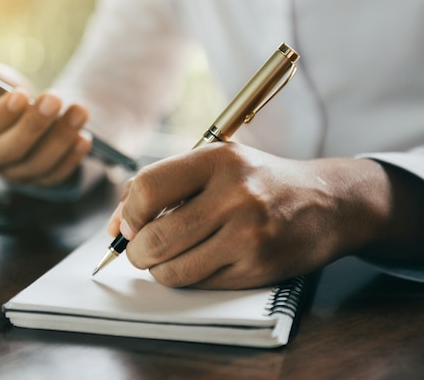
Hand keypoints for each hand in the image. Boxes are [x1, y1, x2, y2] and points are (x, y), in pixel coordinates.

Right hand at [0, 89, 91, 185]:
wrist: (26, 116)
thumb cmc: (0, 94)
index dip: (2, 114)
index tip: (22, 94)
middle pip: (11, 150)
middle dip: (34, 125)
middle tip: (54, 98)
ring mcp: (17, 173)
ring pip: (37, 164)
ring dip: (60, 138)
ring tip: (79, 111)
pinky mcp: (41, 179)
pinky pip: (56, 176)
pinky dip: (71, 158)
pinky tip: (84, 137)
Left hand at [107, 142, 401, 288]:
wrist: (326, 203)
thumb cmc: (258, 182)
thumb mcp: (215, 165)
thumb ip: (164, 186)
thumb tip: (116, 226)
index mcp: (217, 159)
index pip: (148, 188)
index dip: (127, 212)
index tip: (128, 224)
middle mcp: (235, 194)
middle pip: (156, 236)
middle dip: (136, 251)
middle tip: (140, 250)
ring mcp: (249, 234)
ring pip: (173, 268)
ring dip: (157, 269)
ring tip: (164, 258)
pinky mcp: (259, 266)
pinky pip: (199, 283)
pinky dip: (187, 278)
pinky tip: (197, 262)